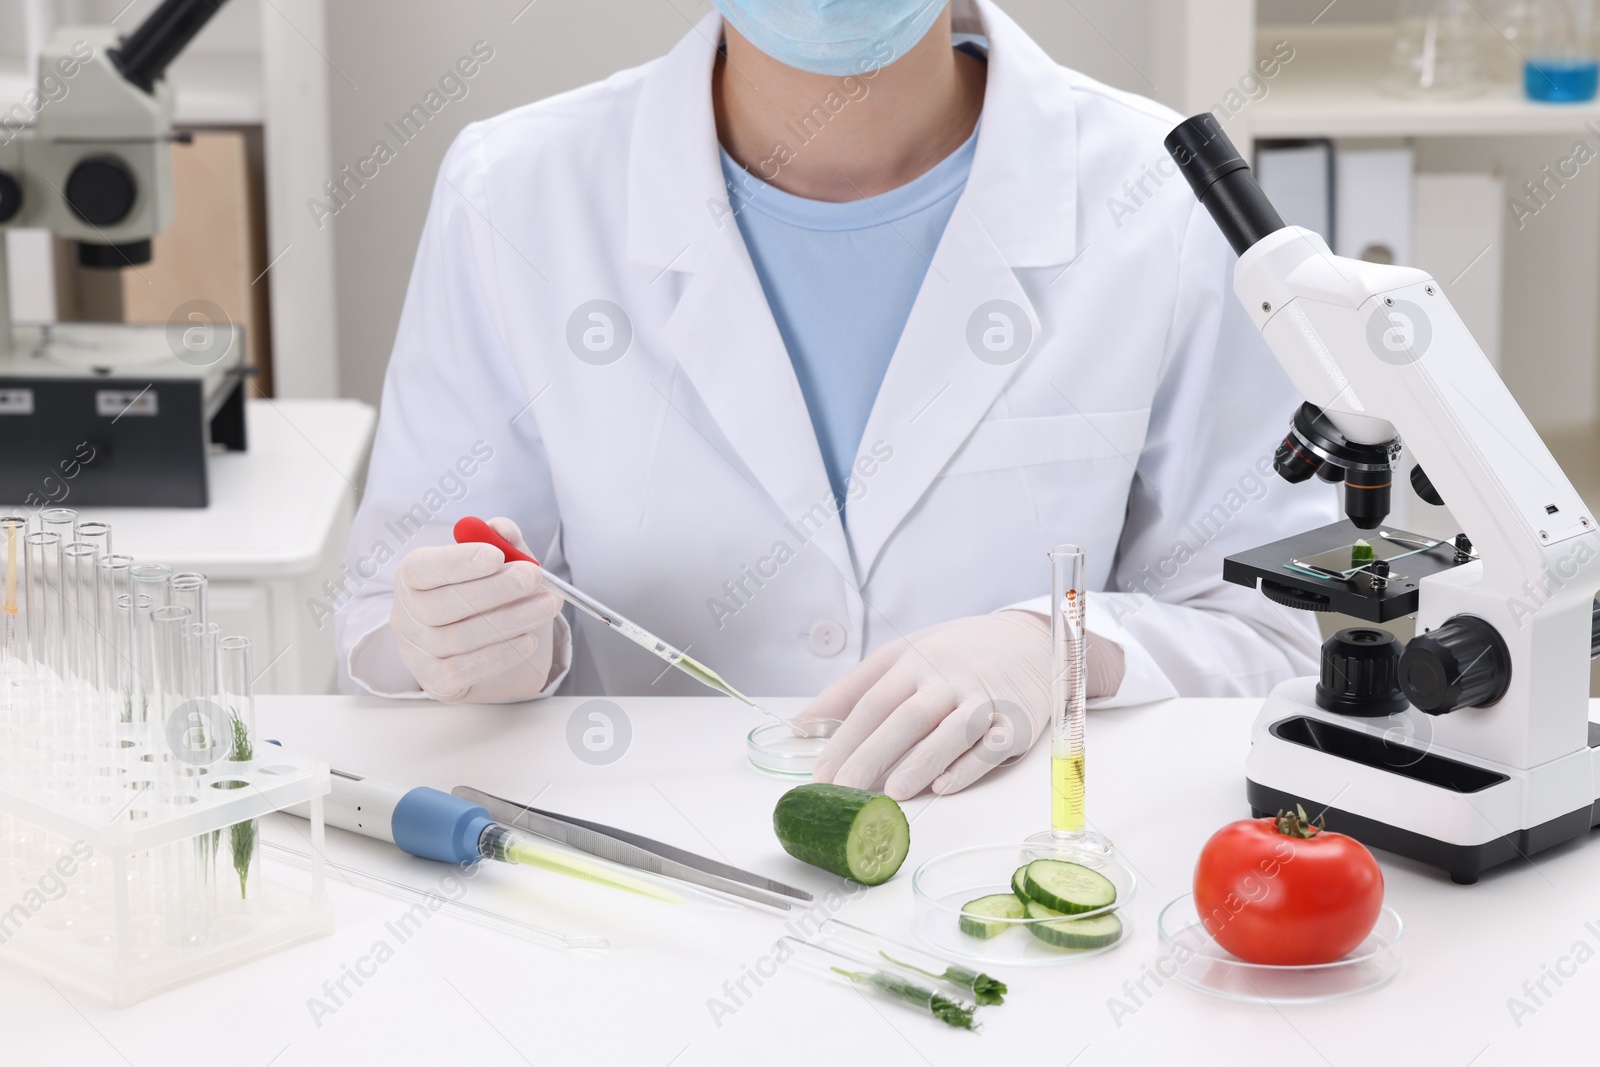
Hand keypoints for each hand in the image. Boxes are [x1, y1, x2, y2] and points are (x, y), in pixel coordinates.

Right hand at [390, 517, 563, 701]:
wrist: (491, 649)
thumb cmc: (488, 597)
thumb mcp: (498, 566)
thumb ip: (502, 543)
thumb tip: (502, 528)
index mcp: (412, 577)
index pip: (423, 568)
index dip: (458, 562)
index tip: (497, 555)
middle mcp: (406, 614)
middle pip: (442, 604)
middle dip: (494, 589)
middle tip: (534, 577)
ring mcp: (416, 651)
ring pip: (459, 637)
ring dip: (510, 620)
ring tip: (547, 605)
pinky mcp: (435, 682)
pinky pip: (465, 669)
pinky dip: (501, 655)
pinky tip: (529, 641)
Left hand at [796, 612, 1053, 800]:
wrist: (1025, 640)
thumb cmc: (952, 655)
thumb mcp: (900, 657)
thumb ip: (850, 690)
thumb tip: (800, 724)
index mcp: (914, 661)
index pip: (872, 702)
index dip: (845, 739)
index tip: (821, 773)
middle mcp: (947, 676)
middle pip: (906, 718)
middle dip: (873, 755)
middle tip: (846, 789)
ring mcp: (984, 698)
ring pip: (950, 732)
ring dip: (921, 763)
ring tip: (892, 792)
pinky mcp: (1017, 719)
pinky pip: (991, 745)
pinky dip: (967, 766)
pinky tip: (944, 786)